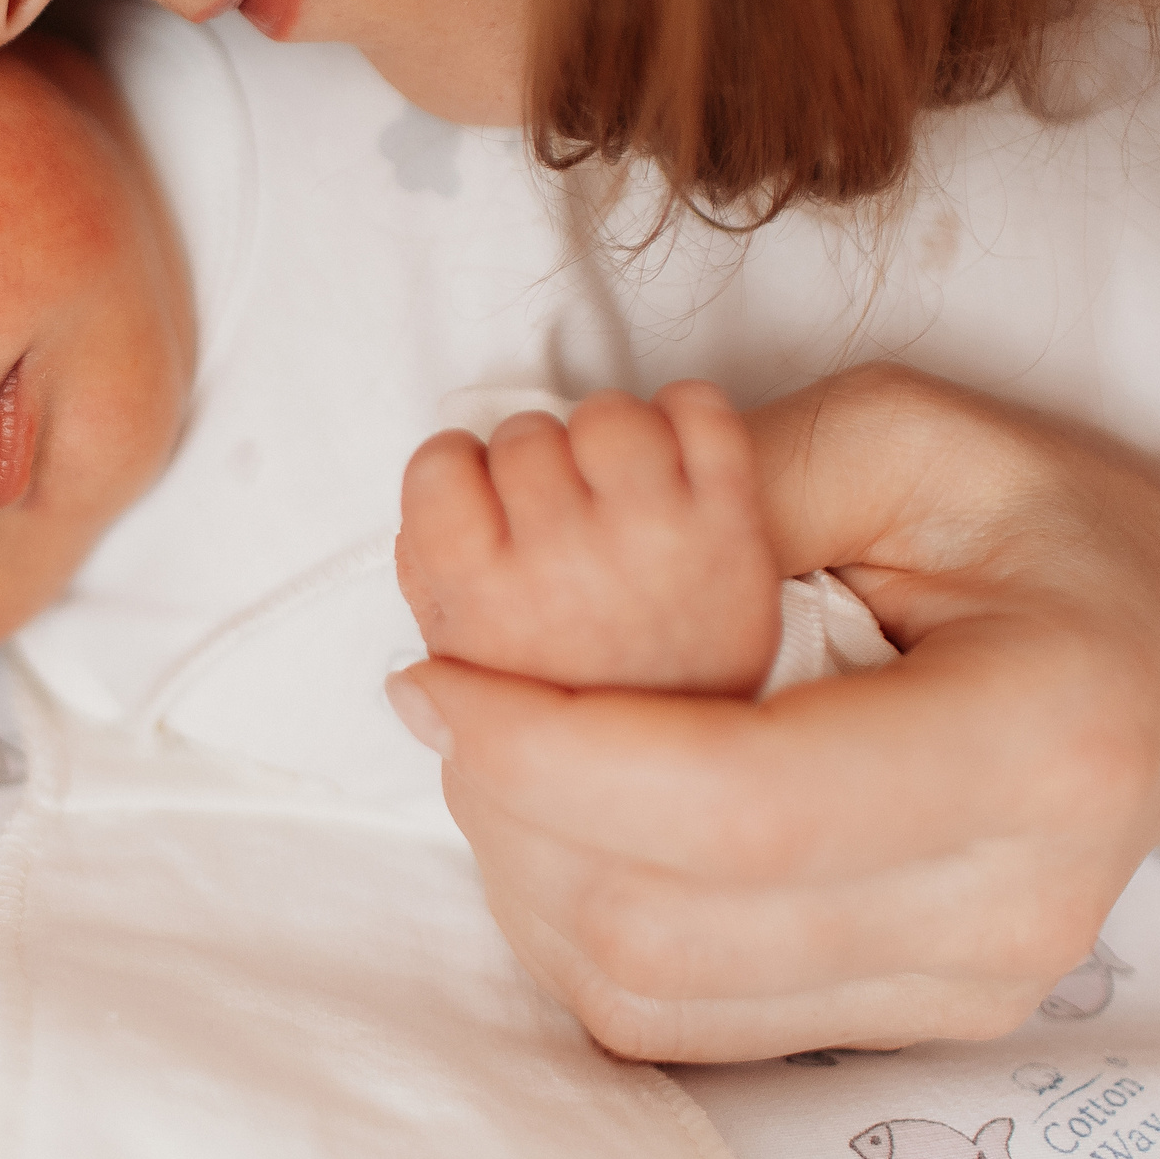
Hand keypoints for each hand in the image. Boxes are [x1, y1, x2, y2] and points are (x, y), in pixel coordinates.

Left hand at [387, 364, 1159, 1060]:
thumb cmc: (1062, 525)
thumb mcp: (912, 435)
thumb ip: (737, 481)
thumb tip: (547, 532)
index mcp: (1039, 738)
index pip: (740, 804)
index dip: (552, 751)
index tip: (434, 676)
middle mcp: (1015, 903)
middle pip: (675, 924)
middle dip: (512, 811)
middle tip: (451, 695)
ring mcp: (972, 987)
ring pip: (659, 996)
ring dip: (527, 878)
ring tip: (494, 751)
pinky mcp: (922, 1021)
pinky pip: (688, 1023)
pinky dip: (582, 930)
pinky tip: (562, 820)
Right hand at [396, 383, 780, 693]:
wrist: (694, 749)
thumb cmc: (580, 693)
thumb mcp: (465, 664)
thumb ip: (430, 582)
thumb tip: (428, 510)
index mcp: (486, 599)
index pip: (438, 464)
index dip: (460, 471)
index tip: (482, 491)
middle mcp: (566, 563)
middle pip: (523, 434)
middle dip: (538, 461)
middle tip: (557, 505)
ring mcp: (654, 537)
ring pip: (608, 414)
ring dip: (609, 437)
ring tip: (616, 485)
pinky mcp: (732, 521)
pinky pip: (699, 409)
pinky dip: (686, 415)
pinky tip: (671, 459)